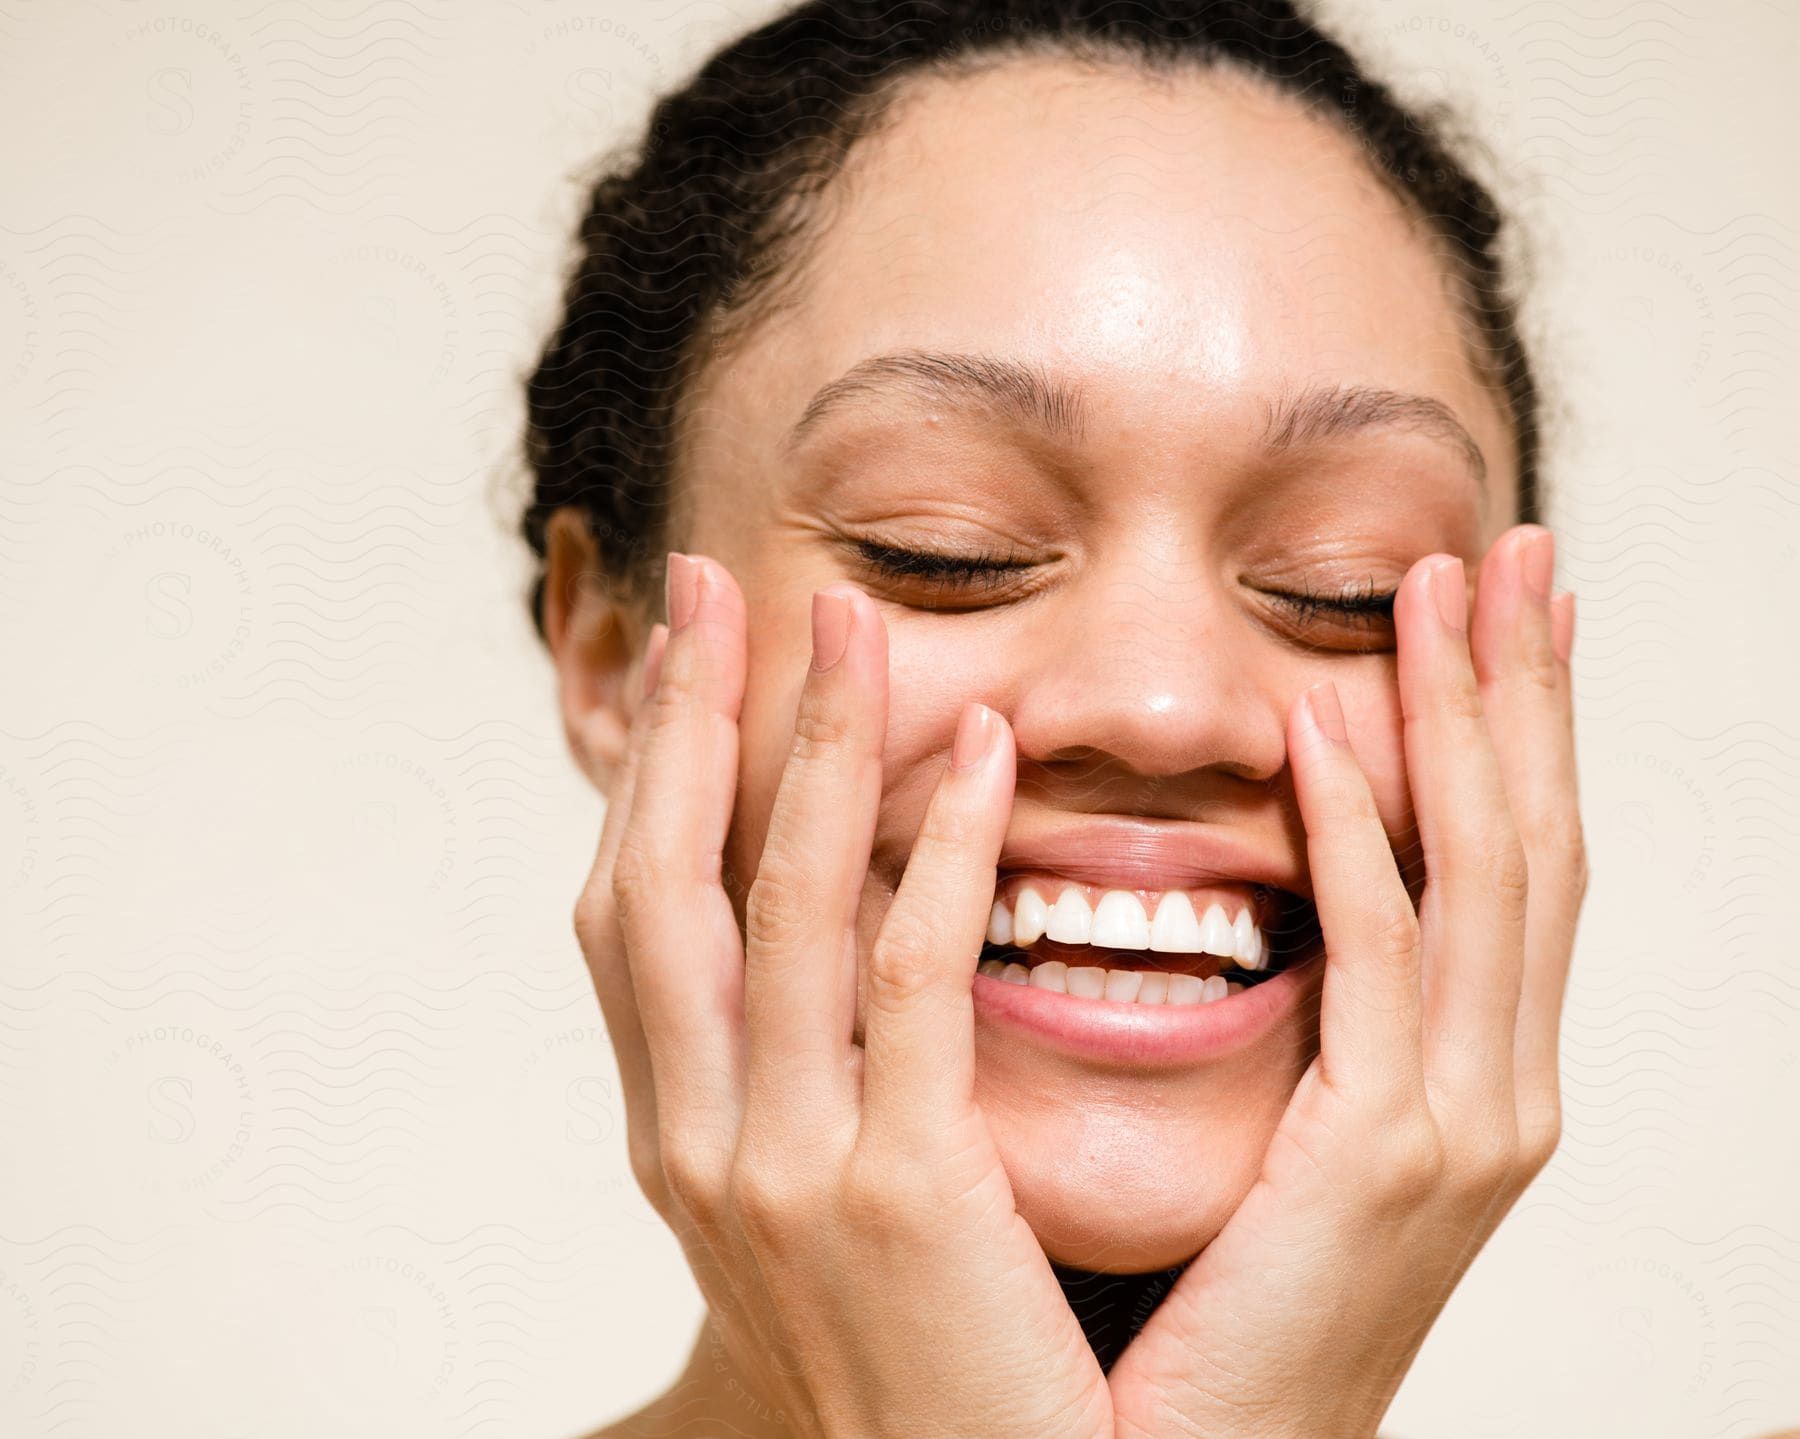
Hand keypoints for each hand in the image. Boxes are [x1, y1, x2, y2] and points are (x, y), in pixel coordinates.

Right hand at [575, 553, 1113, 1438]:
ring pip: (773, 905)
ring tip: (850, 621)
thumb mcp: (828, 1195)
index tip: (694, 649)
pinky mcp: (893, 1196)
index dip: (653, 771)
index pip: (635, 914)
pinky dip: (933, 856)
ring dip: (809, 747)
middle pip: (662, 882)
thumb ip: (816, 1062)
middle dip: (689, 724)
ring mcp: (778, 1172)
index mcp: (679, 1134)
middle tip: (727, 586)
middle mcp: (695, 1142)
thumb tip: (850, 911)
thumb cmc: (920, 1347)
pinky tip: (980, 760)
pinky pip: (905, 987)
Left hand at [1107, 524, 1585, 1437]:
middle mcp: (1497, 1091)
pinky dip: (1364, 836)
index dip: (1519, 730)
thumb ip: (1304, 1017)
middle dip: (1525, 692)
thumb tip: (1251, 880)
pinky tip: (1327, 730)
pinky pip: (1383, 960)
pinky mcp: (1387, 1157)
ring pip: (1488, 877)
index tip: (1501, 611)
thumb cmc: (1222, 1305)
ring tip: (1445, 588)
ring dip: (1466, 720)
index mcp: (1471, 1082)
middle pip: (1533, 845)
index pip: (1512, 868)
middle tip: (1511, 553)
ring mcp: (1462, 1125)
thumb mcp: (1288, 1139)